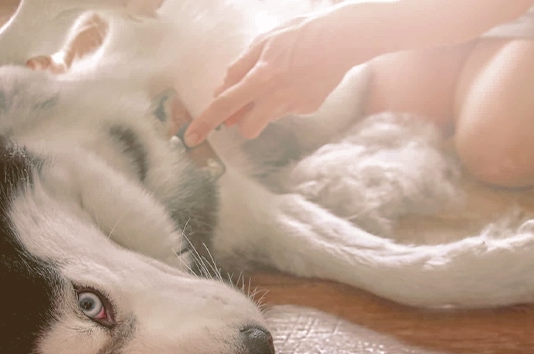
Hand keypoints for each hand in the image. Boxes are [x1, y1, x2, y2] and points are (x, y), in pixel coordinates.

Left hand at [185, 14, 355, 145]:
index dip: (205, 122)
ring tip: (282, 80)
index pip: (225, 105)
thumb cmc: (300, 35)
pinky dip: (287, 100)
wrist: (342, 39)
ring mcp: (294, 106)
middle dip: (242, 122)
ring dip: (266, 107)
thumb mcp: (263, 42)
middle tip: (248, 103)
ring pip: (268, 118)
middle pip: (247, 129)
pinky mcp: (309, 108)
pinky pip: (287, 110)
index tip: (191, 138)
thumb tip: (221, 90)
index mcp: (261, 77)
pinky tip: (299, 81)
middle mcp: (276, 96)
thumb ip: (239, 67)